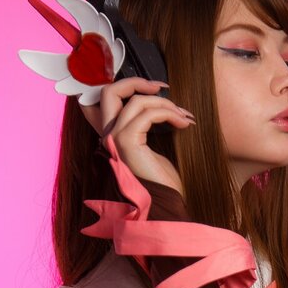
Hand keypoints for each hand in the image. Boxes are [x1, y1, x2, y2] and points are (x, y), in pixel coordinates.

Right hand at [78, 76, 194, 195]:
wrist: (165, 205)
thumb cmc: (162, 180)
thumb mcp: (155, 145)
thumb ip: (148, 124)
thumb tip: (161, 101)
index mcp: (111, 136)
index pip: (102, 101)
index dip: (125, 86)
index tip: (155, 89)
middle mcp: (107, 136)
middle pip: (109, 92)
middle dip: (137, 82)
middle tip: (163, 87)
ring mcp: (114, 139)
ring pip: (136, 101)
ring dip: (165, 103)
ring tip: (184, 116)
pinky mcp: (127, 142)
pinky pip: (148, 114)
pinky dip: (169, 113)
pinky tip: (184, 123)